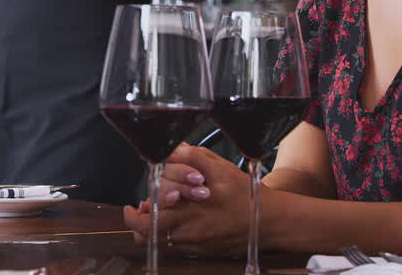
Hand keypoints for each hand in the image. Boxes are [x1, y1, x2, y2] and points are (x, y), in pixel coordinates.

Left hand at [122, 143, 268, 256]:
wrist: (269, 222)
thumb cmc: (244, 194)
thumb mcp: (220, 168)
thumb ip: (193, 156)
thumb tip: (171, 148)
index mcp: (189, 211)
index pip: (147, 219)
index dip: (134, 214)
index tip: (132, 205)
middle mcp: (189, 232)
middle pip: (147, 236)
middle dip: (138, 223)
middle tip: (138, 210)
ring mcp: (195, 245)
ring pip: (160, 243)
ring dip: (154, 228)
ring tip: (158, 212)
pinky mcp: (203, 252)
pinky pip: (176, 247)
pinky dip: (170, 234)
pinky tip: (178, 220)